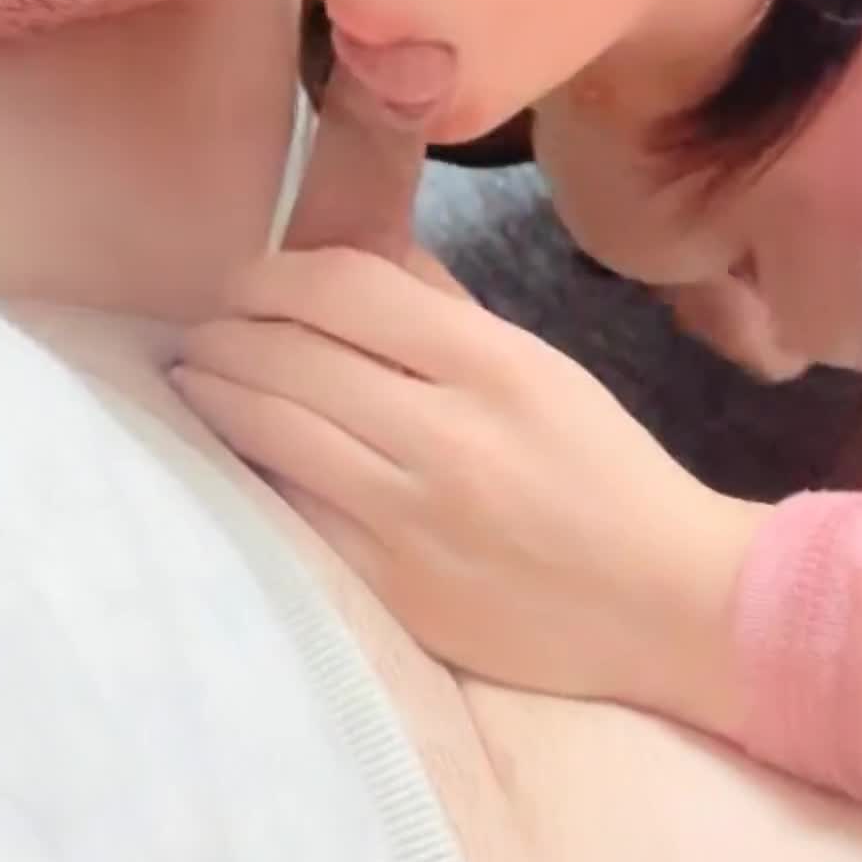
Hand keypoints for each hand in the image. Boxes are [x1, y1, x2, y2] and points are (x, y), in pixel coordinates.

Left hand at [171, 246, 766, 734]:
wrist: (667, 605)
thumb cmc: (604, 475)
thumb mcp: (541, 368)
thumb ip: (444, 310)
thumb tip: (354, 256)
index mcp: (492, 363)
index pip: (341, 287)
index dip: (268, 274)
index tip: (244, 282)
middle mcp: (445, 433)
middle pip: (287, 353)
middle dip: (223, 332)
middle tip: (201, 330)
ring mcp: (411, 516)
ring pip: (268, 431)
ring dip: (213, 393)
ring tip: (194, 377)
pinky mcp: (389, 586)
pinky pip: (288, 510)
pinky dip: (247, 470)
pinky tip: (228, 453)